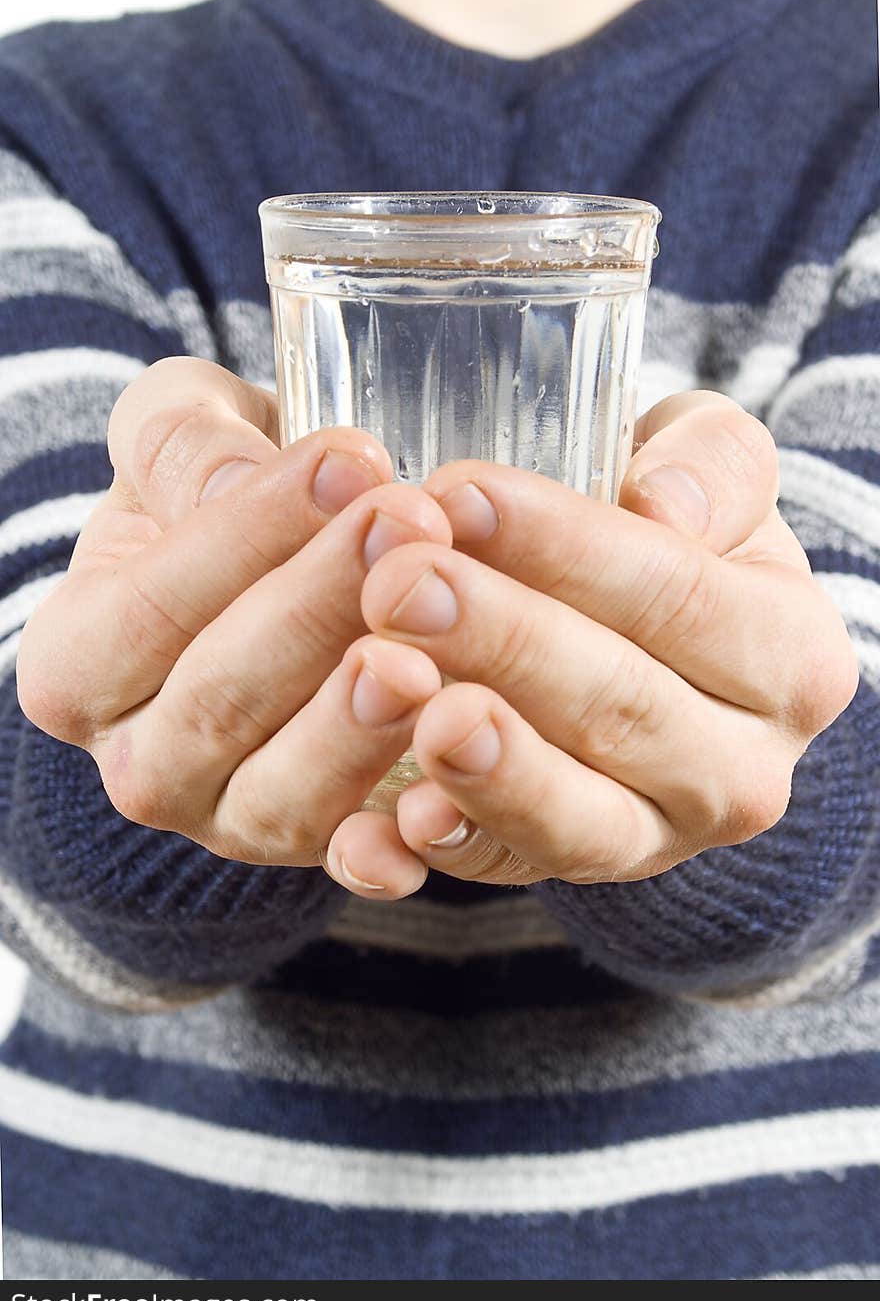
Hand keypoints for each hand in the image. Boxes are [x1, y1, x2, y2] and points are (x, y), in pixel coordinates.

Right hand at [16, 357, 452, 875]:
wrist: (270, 576)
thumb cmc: (216, 495)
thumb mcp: (176, 437)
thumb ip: (184, 445)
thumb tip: (231, 480)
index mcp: (76, 666)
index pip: (152, 605)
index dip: (252, 533)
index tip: (351, 462)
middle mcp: (138, 763)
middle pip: (221, 700)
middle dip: (322, 610)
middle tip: (413, 528)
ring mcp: (225, 819)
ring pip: (281, 796)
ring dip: (355, 731)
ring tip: (424, 658)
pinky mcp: (312, 850)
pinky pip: (346, 863)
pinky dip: (389, 850)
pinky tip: (446, 808)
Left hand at [326, 391, 858, 897]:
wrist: (655, 652)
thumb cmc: (672, 542)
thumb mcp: (717, 477)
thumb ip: (714, 466)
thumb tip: (661, 503)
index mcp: (792, 660)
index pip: (675, 596)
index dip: (565, 547)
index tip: (462, 495)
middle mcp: (742, 770)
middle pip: (618, 705)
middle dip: (501, 641)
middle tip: (398, 584)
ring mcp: (658, 838)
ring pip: (576, 815)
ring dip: (489, 765)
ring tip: (411, 703)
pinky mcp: (572, 872)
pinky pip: (509, 872)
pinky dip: (451, 849)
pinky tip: (394, 823)